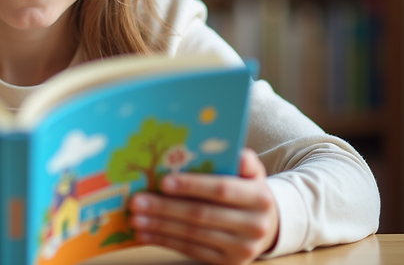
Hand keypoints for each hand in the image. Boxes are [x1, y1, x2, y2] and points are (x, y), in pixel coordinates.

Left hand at [128, 148, 278, 264]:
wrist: (267, 227)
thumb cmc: (248, 192)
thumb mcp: (251, 172)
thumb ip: (241, 159)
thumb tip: (230, 150)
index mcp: (260, 197)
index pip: (221, 190)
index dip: (192, 186)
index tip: (163, 181)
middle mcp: (255, 226)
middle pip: (202, 215)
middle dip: (166, 208)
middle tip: (138, 201)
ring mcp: (242, 249)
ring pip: (193, 235)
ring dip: (160, 226)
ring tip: (136, 218)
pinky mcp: (227, 264)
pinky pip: (191, 251)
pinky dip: (165, 241)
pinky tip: (146, 233)